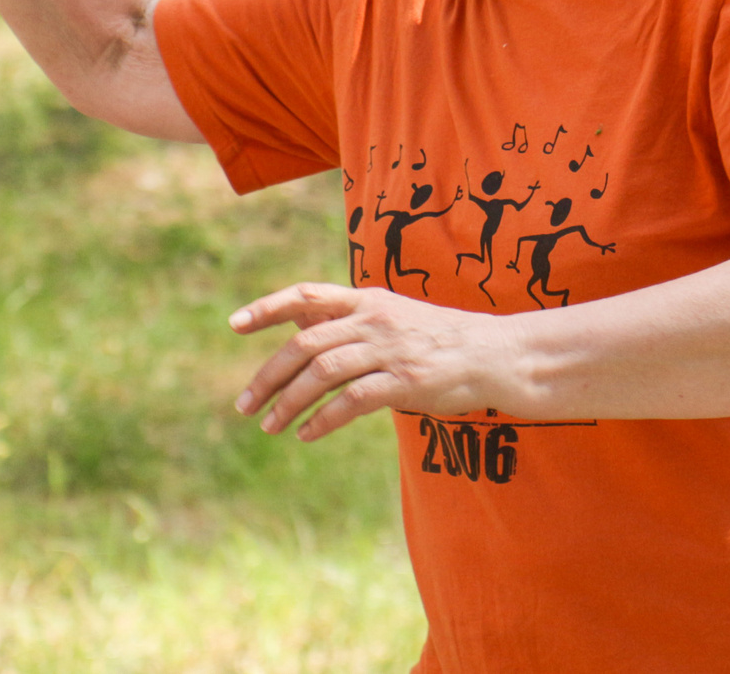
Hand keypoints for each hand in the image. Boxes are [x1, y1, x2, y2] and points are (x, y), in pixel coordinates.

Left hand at [229, 282, 518, 441]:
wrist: (496, 354)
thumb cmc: (439, 338)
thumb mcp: (391, 316)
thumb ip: (346, 319)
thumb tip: (297, 321)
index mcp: (367, 300)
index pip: (306, 294)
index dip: (267, 307)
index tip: (233, 324)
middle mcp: (373, 319)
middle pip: (305, 342)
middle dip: (268, 375)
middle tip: (244, 405)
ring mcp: (389, 350)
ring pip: (322, 372)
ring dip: (288, 402)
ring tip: (269, 426)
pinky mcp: (405, 382)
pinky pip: (351, 401)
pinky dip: (323, 420)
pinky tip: (306, 435)